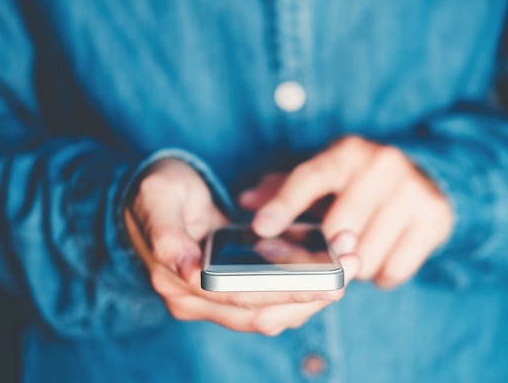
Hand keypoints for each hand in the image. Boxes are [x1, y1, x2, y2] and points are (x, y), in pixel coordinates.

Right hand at [125, 158, 360, 334]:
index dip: (286, 291)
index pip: (240, 297)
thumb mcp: (156, 199)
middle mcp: (197, 301)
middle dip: (313, 293)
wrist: (155, 198)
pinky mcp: (234, 292)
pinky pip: (275, 302)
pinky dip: (305, 288)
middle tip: (353, 265)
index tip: (328, 279)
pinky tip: (332, 265)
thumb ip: (167, 233)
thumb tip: (188, 270)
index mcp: (177, 282)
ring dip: (315, 293)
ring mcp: (216, 301)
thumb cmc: (155, 193)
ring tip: (351, 261)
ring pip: (275, 314)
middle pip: (265, 314)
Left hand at [242, 136, 452, 287]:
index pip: (310, 178)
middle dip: (325, 250)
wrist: (430, 178)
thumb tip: (246, 202)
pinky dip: (381, 274)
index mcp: (346, 152)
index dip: (283, 205)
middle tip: (326, 251)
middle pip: (337, 229)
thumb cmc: (360, 181)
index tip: (260, 229)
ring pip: (365, 257)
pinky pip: (393, 270)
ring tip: (357, 249)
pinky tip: (382, 254)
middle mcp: (381, 165)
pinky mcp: (435, 219)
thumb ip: (282, 188)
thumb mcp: (324, 175)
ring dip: (354, 266)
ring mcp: (412, 192)